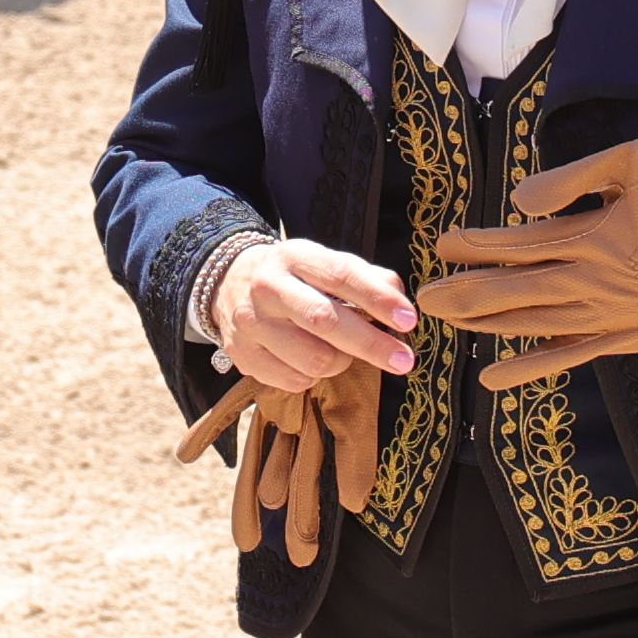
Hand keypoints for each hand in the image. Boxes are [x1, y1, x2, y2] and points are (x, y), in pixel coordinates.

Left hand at [173, 364, 385, 565]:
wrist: (340, 301)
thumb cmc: (360, 352)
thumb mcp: (356, 408)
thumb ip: (355, 455)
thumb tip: (352, 506)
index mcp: (328, 429)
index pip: (315, 483)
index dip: (307, 518)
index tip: (302, 559)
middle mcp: (303, 423)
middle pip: (291, 477)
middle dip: (288, 515)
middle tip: (283, 558)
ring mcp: (278, 403)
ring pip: (261, 454)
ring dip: (249, 490)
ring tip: (244, 535)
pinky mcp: (258, 381)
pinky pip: (230, 411)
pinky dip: (208, 432)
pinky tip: (186, 454)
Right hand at [209, 235, 417, 389]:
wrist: (229, 283)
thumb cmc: (294, 277)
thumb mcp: (324, 262)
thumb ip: (365, 277)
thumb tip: (399, 300)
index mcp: (294, 257)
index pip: (340, 275)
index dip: (377, 299)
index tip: (409, 319)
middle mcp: (267, 287)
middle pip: (324, 321)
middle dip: (371, 344)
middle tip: (404, 360)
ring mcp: (251, 323)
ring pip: (313, 359)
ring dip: (341, 361)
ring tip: (341, 351)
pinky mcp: (243, 355)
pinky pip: (295, 380)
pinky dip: (314, 377)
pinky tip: (310, 360)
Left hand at [416, 140, 637, 404]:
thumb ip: (578, 178)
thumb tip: (522, 200)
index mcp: (595, 237)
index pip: (518, 244)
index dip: (476, 245)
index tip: (442, 243)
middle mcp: (593, 285)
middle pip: (513, 291)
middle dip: (465, 291)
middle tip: (424, 295)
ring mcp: (612, 319)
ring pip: (532, 326)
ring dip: (485, 324)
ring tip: (447, 322)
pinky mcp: (631, 340)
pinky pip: (569, 358)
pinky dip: (529, 367)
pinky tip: (495, 377)